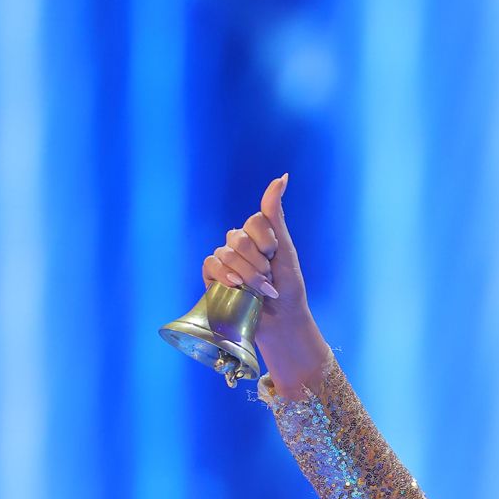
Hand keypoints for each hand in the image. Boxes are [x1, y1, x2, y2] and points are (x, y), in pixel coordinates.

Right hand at [199, 174, 330, 395]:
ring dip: (247, 275)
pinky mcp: (212, 276)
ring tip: (259, 290)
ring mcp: (225, 259)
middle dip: (259, 263)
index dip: (267, 242)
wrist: (280, 321)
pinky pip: (211, 265)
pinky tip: (236, 287)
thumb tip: (282, 177)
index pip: (255, 221)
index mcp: (258, 233)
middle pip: (239, 238)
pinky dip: (225, 276)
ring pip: (226, 253)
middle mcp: (239, 243)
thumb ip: (275, 215)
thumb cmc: (288, 288)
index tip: (277, 257)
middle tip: (269, 279)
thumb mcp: (285, 250)